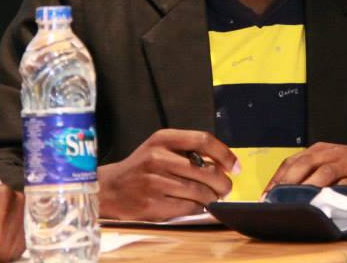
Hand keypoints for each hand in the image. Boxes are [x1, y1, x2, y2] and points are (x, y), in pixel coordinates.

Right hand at [97, 129, 239, 220]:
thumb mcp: (160, 148)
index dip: (225, 154)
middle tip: (226, 188)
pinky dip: (199, 207)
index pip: (203, 140)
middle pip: (206, 170)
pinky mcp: (153, 203)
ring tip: (213, 198)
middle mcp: (158, 157)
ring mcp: (155, 182)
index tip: (235, 167)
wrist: (110, 188)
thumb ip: (187, 150)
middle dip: (223, 182)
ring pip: (199, 191)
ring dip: (213, 197)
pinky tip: (198, 205)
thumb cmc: (141, 167)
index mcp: (163, 139)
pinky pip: (188, 206)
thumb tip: (223, 163)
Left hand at [264, 140, 346, 200]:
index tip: (266, 195)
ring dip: (309, 188)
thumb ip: (311, 173)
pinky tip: (325, 203)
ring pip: (325, 172)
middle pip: (305, 164)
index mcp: (321, 149)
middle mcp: (333, 153)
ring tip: (296, 202)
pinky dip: (335, 194)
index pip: (293, 161)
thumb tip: (283, 194)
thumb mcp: (332, 162)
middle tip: (276, 199)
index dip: (277, 178)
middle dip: (288, 182)